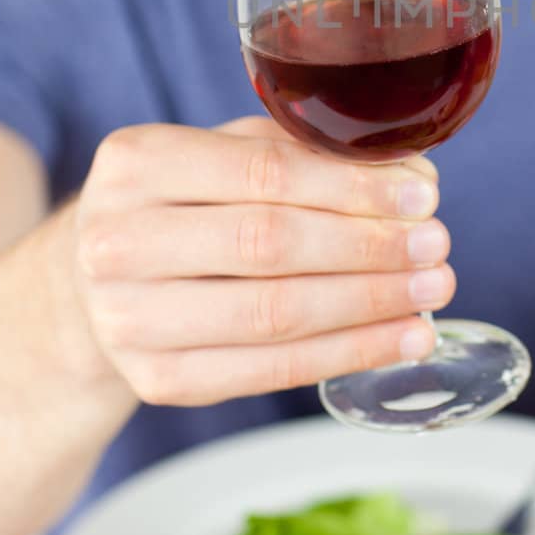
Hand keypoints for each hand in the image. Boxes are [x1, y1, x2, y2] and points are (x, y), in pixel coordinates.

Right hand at [73, 117, 452, 406]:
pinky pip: (269, 371)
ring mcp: (129, 318)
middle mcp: (117, 241)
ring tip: (431, 293)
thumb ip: (309, 153)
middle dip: (368, 247)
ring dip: (369, 305)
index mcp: (136, 163)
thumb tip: (414, 175)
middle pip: (269, 244)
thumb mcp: (225, 155)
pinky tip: (399, 337)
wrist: (98, 284)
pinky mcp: (157, 381)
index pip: (265, 171)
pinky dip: (347, 354)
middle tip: (436, 246)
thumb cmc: (184, 206)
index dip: (353, 187)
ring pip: (273, 314)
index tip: (422, 194)